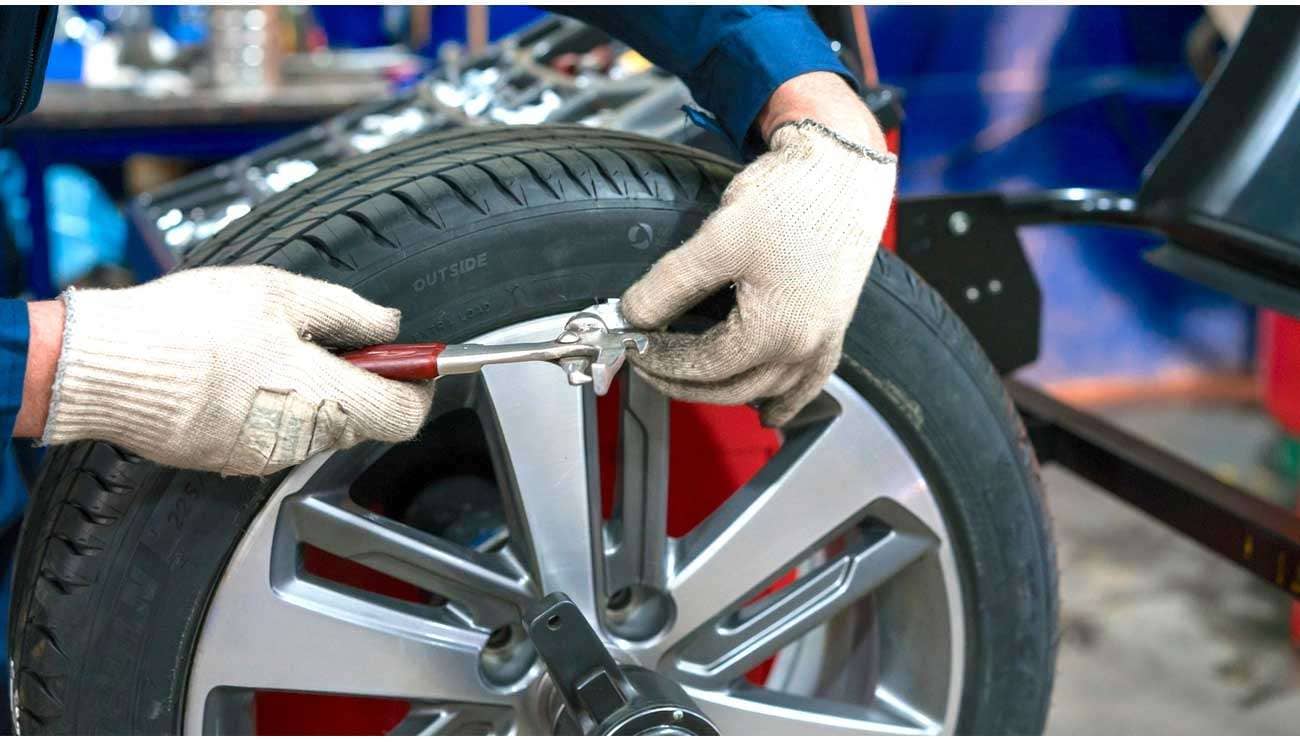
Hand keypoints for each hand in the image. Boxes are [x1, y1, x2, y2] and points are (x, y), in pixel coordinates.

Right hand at [40, 265, 431, 475]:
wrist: (104, 366)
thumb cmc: (187, 326)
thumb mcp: (281, 294)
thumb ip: (350, 313)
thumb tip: (389, 325)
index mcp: (326, 400)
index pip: (407, 415)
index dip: (419, 385)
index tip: (414, 361)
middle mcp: (301, 440)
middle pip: (362, 418)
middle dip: (357, 379)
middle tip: (324, 337)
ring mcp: (262, 457)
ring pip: (316, 424)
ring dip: (310, 389)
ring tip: (265, 347)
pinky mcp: (229, 461)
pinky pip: (273, 433)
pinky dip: (271, 403)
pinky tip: (237, 372)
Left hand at [621, 73, 895, 426]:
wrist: (843, 170)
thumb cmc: (791, 198)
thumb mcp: (717, 240)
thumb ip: (669, 285)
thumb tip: (632, 314)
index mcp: (774, 332)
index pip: (702, 367)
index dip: (660, 362)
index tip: (633, 348)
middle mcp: (804, 348)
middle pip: (730, 389)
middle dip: (682, 382)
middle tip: (649, 365)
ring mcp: (823, 342)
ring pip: (766, 392)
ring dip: (725, 393)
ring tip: (689, 381)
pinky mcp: (834, 330)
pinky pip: (807, 385)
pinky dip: (783, 401)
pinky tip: (767, 411)